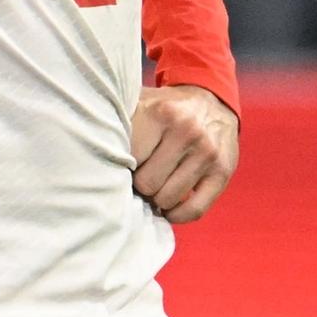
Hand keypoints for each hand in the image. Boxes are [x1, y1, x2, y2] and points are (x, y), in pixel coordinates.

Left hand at [130, 85, 239, 223]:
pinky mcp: (223, 172)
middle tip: (139, 178)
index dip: (121, 167)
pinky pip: (194, 210)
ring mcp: (207, 153)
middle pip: (147, 183)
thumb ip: (118, 124)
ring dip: (157, 199)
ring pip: (168, 199)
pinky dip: (178, 215)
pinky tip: (169, 208)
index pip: (128, 159)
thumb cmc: (164, 108)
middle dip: (139, 185)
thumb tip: (93, 158)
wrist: (212, 101)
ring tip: (154, 187)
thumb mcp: (140, 103)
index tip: (121, 165)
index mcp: (160, 113)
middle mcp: (186, 132)